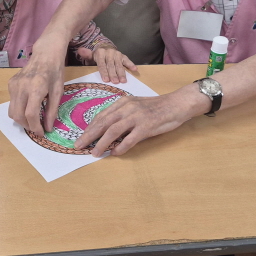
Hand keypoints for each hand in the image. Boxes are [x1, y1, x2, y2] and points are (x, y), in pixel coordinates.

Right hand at [8, 40, 66, 135]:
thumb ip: (52, 111)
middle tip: (37, 128)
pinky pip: (12, 102)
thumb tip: (48, 128)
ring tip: (33, 120)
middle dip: (27, 126)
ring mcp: (14, 85)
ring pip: (12, 111)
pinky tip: (28, 106)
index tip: (42, 133)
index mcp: (36, 88)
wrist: (45, 54)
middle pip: (18, 115)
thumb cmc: (55, 71)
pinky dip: (19, 109)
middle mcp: (21, 87)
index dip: (35, 127)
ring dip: (21, 120)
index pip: (30, 114)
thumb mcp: (58, 92)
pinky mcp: (10, 83)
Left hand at [74, 84, 211, 156]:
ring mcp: (137, 117)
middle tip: (78, 145)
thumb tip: (108, 131)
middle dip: (89, 135)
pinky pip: (130, 139)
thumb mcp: (136, 106)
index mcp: (123, 103)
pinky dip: (121, 147)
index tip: (81, 136)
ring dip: (101, 143)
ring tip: (94, 152)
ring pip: (113, 131)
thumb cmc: (157, 107)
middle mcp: (127, 108)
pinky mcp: (146, 126)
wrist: (177, 104)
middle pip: (103, 123)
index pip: (102, 116)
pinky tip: (115, 153)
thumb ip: (123, 115)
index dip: (90, 127)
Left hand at [76, 45, 137, 83]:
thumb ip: (86, 55)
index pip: (102, 64)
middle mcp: (109, 52)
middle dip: (113, 74)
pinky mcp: (122, 55)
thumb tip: (80, 50)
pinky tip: (135, 69)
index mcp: (100, 53)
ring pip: (119, 64)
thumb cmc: (97, 56)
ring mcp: (117, 54)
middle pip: (111, 65)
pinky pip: (127, 60)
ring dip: (122, 73)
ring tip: (123, 81)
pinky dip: (131, 64)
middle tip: (115, 82)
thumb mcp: (90, 56)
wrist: (105, 48)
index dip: (104, 72)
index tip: (106, 80)